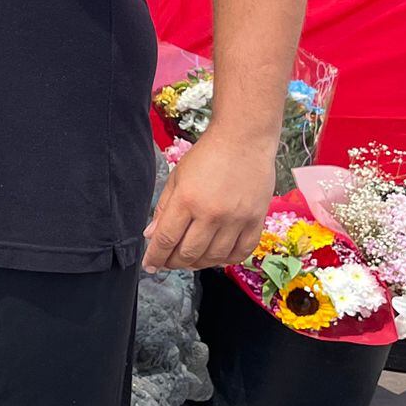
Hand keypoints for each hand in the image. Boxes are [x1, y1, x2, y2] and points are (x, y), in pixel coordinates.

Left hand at [144, 128, 275, 272]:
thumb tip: (151, 236)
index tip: (149, 266)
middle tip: (168, 262)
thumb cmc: (206, 156)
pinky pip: (242, 252)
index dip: (155, 257)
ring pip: (214, 257)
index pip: (166, 239)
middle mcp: (212, 214)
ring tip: (190, 259)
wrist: (244, 140)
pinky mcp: (256, 220)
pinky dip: (227, 259)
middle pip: (189, 253)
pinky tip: (216, 256)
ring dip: (199, 263)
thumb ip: (163, 208)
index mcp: (187, 200)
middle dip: (174, 262)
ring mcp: (236, 219)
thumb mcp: (176, 178)